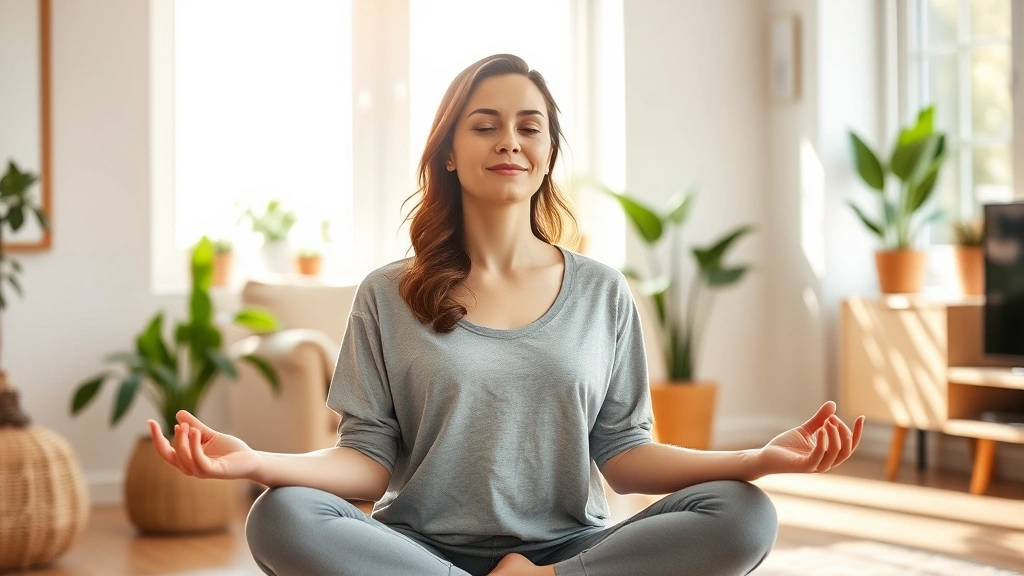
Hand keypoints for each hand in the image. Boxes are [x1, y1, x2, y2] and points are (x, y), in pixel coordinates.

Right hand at [147, 410, 262, 480]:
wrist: (250, 460)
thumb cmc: (230, 450)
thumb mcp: (208, 434)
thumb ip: (194, 426)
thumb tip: (178, 414)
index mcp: (187, 460)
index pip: (165, 451)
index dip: (156, 438)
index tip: (150, 421)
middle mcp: (191, 468)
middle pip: (168, 456)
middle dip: (160, 441)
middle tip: (163, 423)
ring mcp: (202, 471)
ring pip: (182, 458)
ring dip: (181, 441)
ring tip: (185, 426)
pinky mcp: (214, 471)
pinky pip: (199, 461)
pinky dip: (194, 446)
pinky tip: (196, 432)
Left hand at [756, 401, 864, 474]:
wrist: (766, 457)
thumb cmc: (786, 446)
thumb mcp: (806, 430)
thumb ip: (820, 419)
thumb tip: (833, 404)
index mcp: (828, 455)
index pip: (849, 446)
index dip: (857, 432)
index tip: (861, 417)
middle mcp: (825, 462)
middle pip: (845, 450)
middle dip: (844, 432)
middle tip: (832, 418)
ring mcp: (814, 466)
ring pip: (834, 454)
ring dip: (835, 436)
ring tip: (829, 421)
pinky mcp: (803, 466)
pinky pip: (818, 457)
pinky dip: (822, 443)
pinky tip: (821, 429)